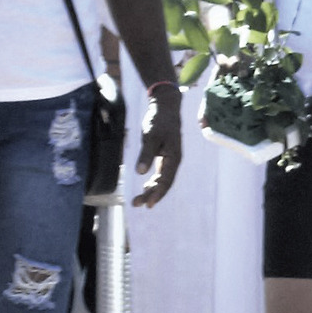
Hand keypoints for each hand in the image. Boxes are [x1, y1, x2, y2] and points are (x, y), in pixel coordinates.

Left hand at [127, 91, 183, 207]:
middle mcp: (173, 161)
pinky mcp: (164, 156)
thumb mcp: (151, 136)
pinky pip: (160, 174)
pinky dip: (153, 182)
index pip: (166, 180)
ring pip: (162, 179)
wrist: (166, 108)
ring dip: (151, 190)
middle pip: (164, 183)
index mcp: (173, 157)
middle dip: (152, 195)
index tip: (147, 204)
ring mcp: (169, 159)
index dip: (157, 193)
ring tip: (138, 200)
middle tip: (137, 204)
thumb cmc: (159, 121)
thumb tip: (141, 172)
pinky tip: (145, 187)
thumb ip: (146, 154)